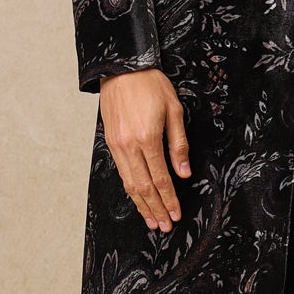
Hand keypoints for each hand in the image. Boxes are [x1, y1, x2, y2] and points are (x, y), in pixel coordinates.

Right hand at [99, 69, 190, 231]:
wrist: (121, 68)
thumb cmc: (151, 84)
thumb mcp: (174, 110)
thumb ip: (179, 144)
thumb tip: (183, 174)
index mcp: (147, 138)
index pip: (161, 178)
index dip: (169, 199)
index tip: (176, 214)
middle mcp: (129, 145)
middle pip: (143, 187)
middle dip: (156, 209)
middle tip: (165, 226)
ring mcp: (117, 145)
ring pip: (129, 183)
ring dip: (141, 205)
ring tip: (152, 221)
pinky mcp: (110, 142)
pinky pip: (122, 172)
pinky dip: (131, 189)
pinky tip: (138, 199)